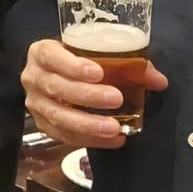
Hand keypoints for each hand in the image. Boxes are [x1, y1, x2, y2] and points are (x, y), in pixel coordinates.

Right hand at [22, 38, 167, 148]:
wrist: (51, 73)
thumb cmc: (74, 60)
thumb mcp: (92, 52)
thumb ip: (125, 62)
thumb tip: (158, 81)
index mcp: (42, 53)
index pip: (52, 57)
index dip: (73, 66)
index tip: (99, 72)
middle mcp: (33, 78)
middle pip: (57, 88)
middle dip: (88, 96)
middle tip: (116, 99)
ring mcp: (35, 104)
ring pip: (59, 116)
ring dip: (88, 124)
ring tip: (114, 128)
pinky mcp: (42, 125)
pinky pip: (64, 136)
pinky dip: (90, 139)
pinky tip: (113, 139)